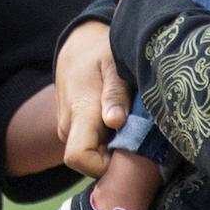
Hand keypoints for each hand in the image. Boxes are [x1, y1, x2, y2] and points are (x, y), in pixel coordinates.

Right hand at [53, 21, 128, 177]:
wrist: (77, 44)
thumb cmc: (100, 51)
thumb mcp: (113, 64)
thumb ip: (115, 93)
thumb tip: (116, 122)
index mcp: (79, 113)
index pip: (79, 157)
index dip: (103, 165)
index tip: (129, 151)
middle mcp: (69, 126)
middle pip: (89, 163)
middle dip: (116, 158)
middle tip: (141, 137)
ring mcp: (68, 128)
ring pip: (92, 154)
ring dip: (113, 147)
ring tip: (132, 123)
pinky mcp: (72, 127)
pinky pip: (91, 144)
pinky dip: (108, 140)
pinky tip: (122, 121)